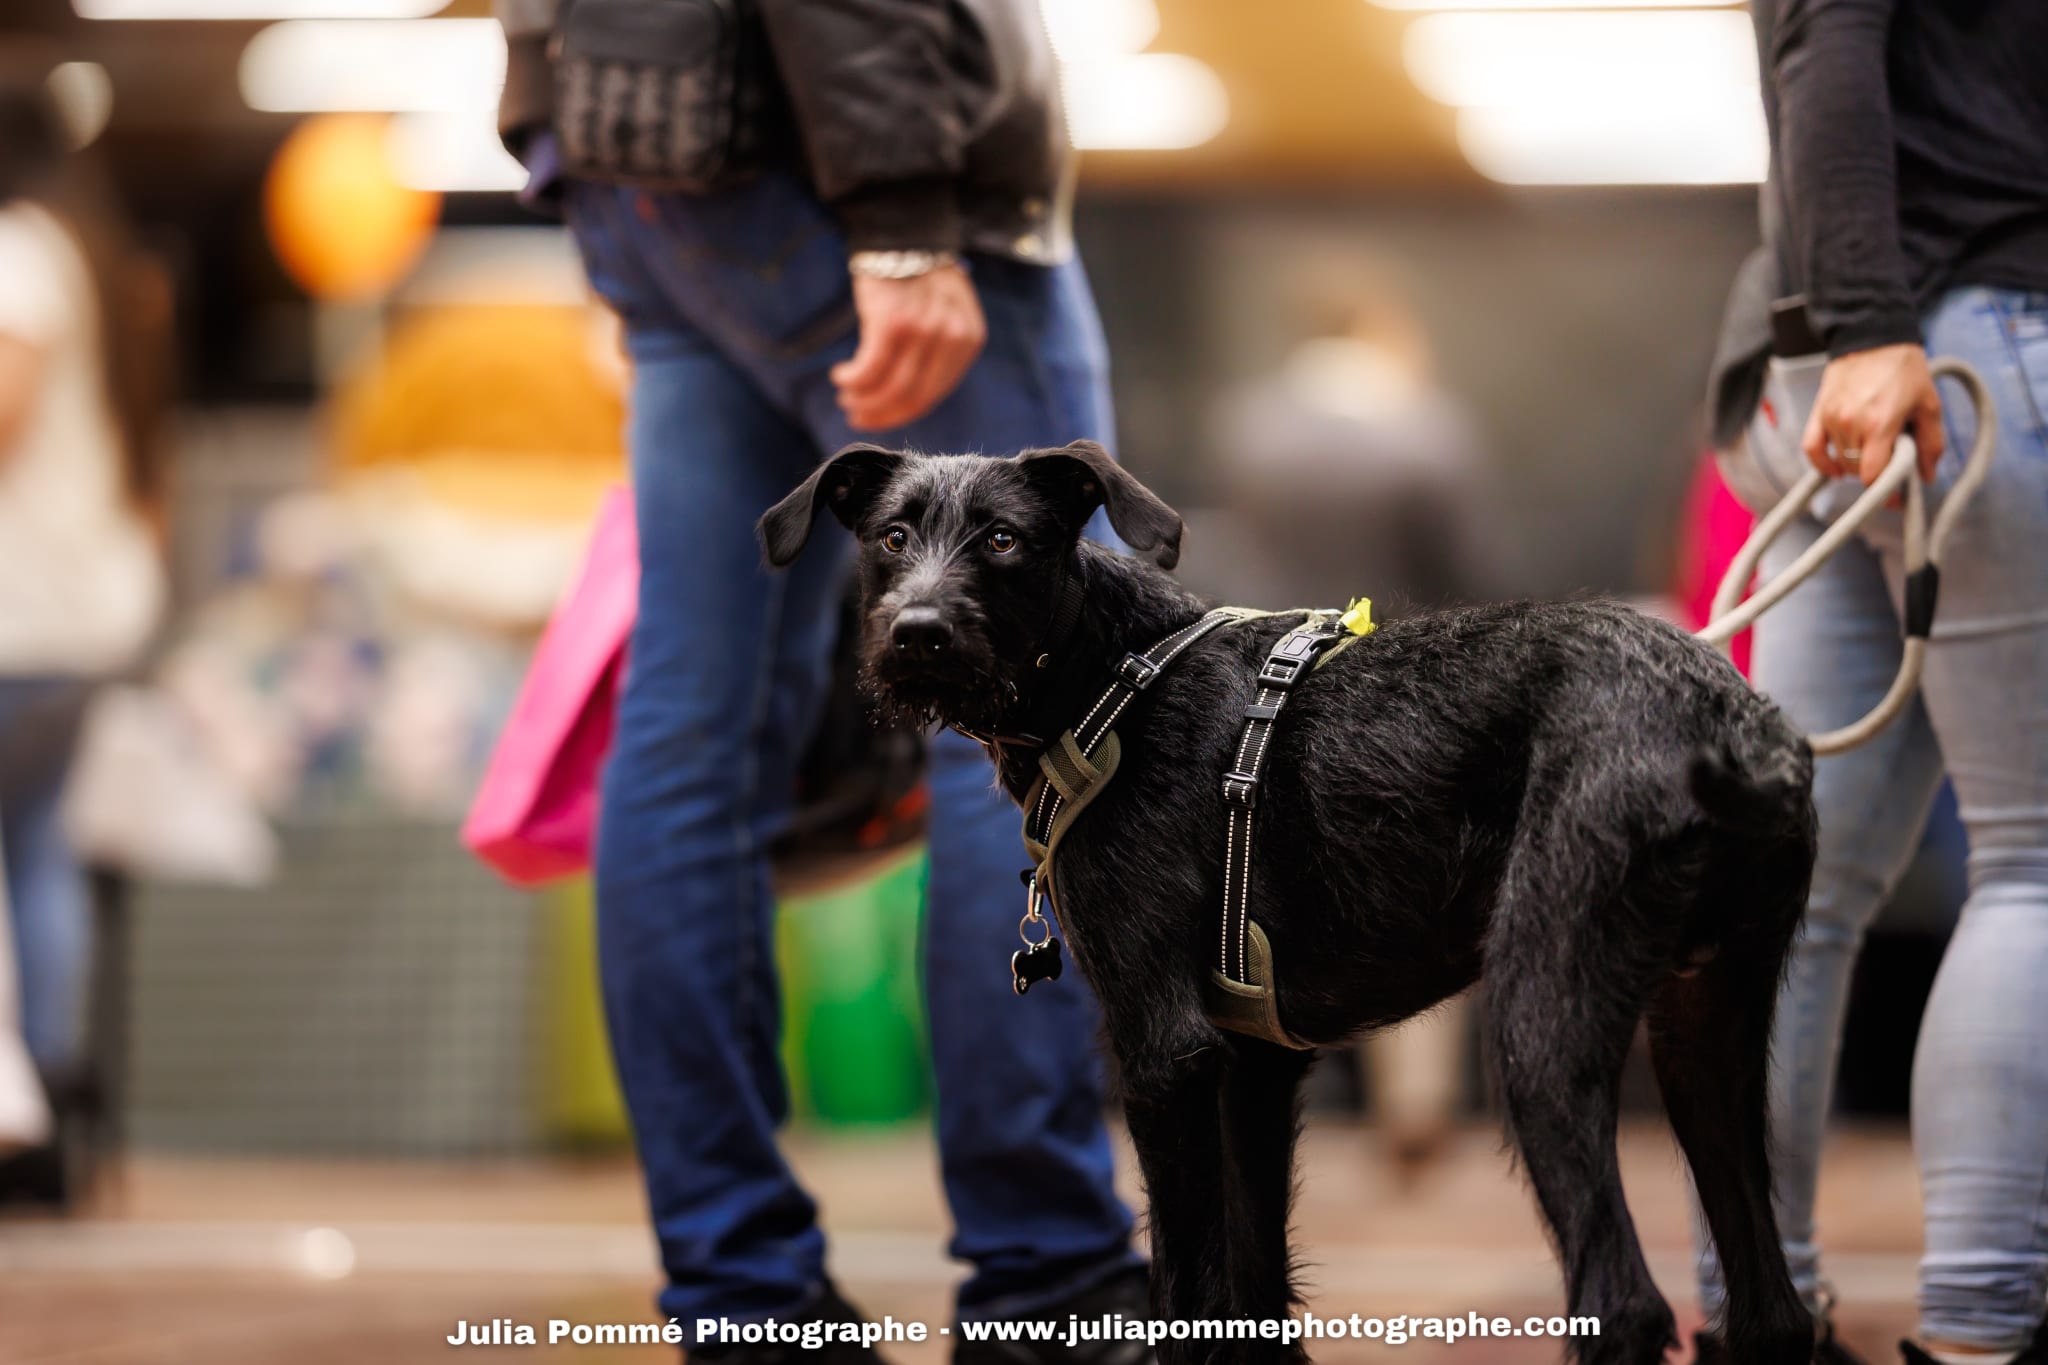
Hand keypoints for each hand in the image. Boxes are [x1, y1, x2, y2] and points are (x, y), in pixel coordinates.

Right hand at [831, 264, 986, 431]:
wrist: (901, 232)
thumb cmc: (918, 276)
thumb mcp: (945, 314)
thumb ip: (938, 352)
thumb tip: (908, 399)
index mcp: (969, 339)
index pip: (933, 394)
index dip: (901, 414)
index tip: (878, 419)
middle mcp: (951, 338)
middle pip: (913, 398)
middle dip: (881, 415)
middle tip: (856, 416)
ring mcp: (923, 332)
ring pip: (890, 389)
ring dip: (863, 402)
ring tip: (847, 398)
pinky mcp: (892, 324)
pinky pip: (869, 370)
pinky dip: (852, 381)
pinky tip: (841, 377)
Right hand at [1801, 342, 1944, 486]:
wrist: (1873, 337)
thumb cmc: (1905, 370)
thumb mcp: (1929, 404)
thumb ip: (1930, 444)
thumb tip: (1926, 477)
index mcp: (1880, 424)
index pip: (1874, 475)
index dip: (1885, 493)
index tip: (1894, 500)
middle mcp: (1851, 424)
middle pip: (1857, 471)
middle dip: (1875, 475)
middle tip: (1891, 467)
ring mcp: (1831, 419)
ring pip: (1840, 461)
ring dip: (1855, 465)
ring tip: (1872, 451)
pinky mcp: (1819, 413)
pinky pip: (1812, 449)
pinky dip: (1822, 464)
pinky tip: (1835, 470)